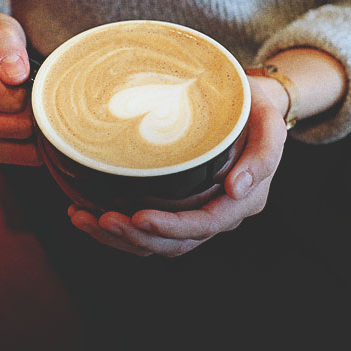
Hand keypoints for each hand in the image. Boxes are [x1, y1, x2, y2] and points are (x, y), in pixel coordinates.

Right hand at [0, 13, 41, 165]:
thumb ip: (5, 41)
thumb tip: (15, 74)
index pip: (10, 98)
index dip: (26, 85)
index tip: (19, 72)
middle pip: (16, 126)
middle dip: (31, 107)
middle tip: (25, 89)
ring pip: (19, 147)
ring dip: (31, 127)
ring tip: (21, 104)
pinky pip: (17, 159)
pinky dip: (28, 144)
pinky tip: (20, 122)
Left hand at [68, 78, 286, 256]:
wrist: (248, 106)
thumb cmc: (254, 111)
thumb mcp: (269, 124)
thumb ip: (264, 155)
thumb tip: (237, 190)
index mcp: (241, 202)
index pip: (203, 226)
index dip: (170, 227)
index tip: (137, 216)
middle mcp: (217, 215)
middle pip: (173, 243)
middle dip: (133, 237)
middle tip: (97, 219)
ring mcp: (194, 213)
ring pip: (155, 243)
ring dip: (117, 238)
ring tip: (81, 218)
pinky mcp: (176, 206)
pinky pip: (147, 228)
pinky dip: (118, 227)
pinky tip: (87, 212)